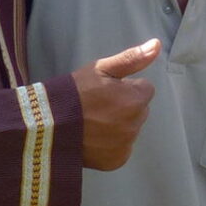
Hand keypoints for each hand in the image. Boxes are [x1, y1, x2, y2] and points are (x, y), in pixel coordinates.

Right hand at [72, 38, 160, 171]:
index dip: (126, 87)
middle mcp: (135, 124)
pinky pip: (122, 148)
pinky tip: (94, 138)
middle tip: (98, 105)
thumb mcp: (101, 69)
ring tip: (93, 121)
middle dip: (126, 106)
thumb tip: (157, 45)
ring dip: (119, 125)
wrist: (48, 124)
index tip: (106, 90)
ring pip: (131, 129)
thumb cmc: (75, 92)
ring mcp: (126, 144)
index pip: (145, 90)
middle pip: (139, 110)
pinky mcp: (117, 160)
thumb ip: (132, 58)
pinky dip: (112, 144)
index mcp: (135, 100)